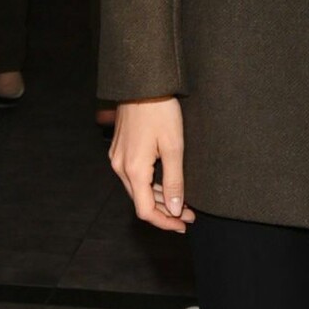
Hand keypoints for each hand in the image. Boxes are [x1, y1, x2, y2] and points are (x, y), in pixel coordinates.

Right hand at [109, 97, 194, 233]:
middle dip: (166, 211)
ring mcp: (118, 158)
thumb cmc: (160, 111)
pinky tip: (167, 183)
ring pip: (137, 189)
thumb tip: (176, 209)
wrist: (142, 83)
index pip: (146, 211)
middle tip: (190, 214)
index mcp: (133, 170)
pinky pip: (134, 176)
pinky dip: (151, 184)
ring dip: (159, 198)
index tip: (184, 225)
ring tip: (183, 201)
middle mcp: (120, 167)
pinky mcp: (120, 149)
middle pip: (141, 201)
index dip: (165, 223)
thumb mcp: (174, 147)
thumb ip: (175, 182)